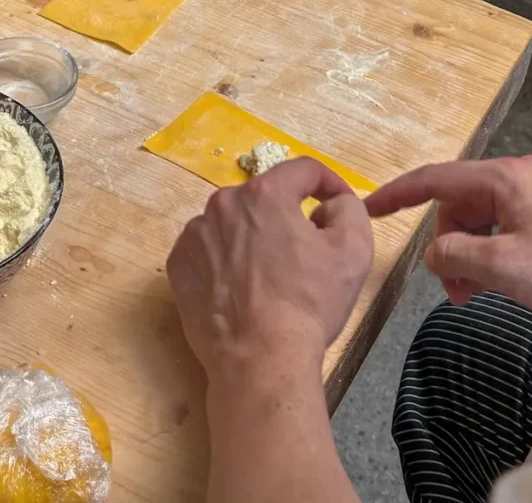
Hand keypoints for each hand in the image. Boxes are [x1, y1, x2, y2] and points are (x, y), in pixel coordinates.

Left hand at [167, 158, 373, 376]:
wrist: (260, 361)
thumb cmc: (308, 305)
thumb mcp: (352, 251)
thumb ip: (349, 208)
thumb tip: (331, 203)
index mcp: (266, 193)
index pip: (304, 170)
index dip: (329, 184)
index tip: (338, 204)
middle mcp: (224, 203)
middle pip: (267, 197)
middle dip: (289, 214)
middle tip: (306, 249)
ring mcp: (195, 233)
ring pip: (235, 222)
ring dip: (255, 236)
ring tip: (270, 275)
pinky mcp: (179, 263)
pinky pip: (209, 249)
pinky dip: (226, 260)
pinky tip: (242, 289)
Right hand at [366, 156, 531, 316]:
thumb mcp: (505, 267)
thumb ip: (455, 255)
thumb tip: (433, 254)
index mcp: (501, 178)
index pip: (433, 179)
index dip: (396, 194)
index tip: (368, 208)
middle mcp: (517, 174)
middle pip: (460, 206)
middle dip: (449, 248)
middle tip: (458, 293)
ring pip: (485, 218)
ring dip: (474, 255)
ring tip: (482, 295)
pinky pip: (508, 223)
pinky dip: (497, 250)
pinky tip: (506, 281)